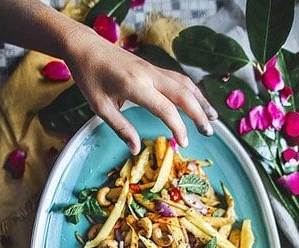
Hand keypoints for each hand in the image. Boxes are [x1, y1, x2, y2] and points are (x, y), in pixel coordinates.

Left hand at [62, 25, 217, 153]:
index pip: (166, 109)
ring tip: (213, 117)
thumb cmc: (90, 78)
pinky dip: (192, 91)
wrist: (85, 47)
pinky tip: (197, 100)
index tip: (183, 143)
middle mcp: (149, 76)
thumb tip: (135, 149)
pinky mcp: (153, 68)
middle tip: (209, 132)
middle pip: (183, 95)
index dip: (178, 127)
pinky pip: (178, 79)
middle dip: (199, 114)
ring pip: (185, 84)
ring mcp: (153, 69)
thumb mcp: (101, 107)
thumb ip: (121, 128)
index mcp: (136, 87)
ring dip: (201, 100)